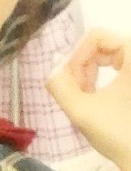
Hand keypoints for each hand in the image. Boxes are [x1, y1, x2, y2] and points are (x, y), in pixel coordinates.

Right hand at [46, 29, 130, 170]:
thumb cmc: (117, 134)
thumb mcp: (81, 111)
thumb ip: (60, 85)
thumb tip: (53, 67)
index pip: (98, 37)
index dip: (78, 55)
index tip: (72, 82)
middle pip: (102, 46)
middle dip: (82, 66)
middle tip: (76, 91)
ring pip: (108, 57)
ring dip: (88, 74)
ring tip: (83, 97)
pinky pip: (117, 69)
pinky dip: (100, 81)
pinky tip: (94, 100)